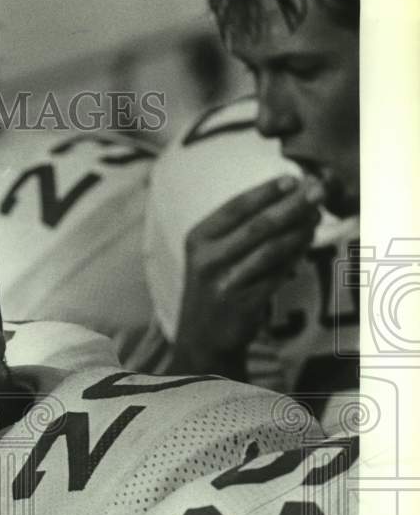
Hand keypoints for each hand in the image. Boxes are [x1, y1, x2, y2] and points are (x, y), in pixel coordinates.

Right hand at [168, 175, 320, 378]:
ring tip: (316, 218)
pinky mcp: (242, 303)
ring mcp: (224, 282)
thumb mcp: (211, 254)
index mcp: (197, 239)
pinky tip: (305, 244)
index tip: (293, 178)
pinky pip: (277, 274)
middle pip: (257, 226)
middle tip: (317, 191)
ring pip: (270, 250)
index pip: (235, 208)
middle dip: (291, 206)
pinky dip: (294, 257)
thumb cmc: (213, 286)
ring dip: (298, 231)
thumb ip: (238, 229)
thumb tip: (287, 199)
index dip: (265, 191)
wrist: (201, 336)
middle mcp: (207, 259)